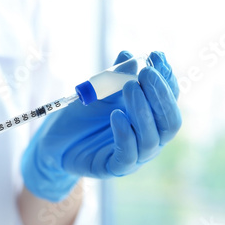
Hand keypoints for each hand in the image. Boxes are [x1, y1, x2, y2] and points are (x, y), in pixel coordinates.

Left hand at [21, 51, 181, 201]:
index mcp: (150, 118)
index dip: (166, 79)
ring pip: (152, 138)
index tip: (157, 56)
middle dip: (160, 95)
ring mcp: (135, 156)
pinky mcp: (116, 168)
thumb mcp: (96, 94)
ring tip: (130, 87)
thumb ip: (113, 78)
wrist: (54, 144)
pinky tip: (116, 115)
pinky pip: (129, 155)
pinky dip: (125, 134)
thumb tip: (130, 56)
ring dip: (143, 110)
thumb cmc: (80, 118)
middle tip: (146, 72)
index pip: (168, 99)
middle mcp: (148, 138)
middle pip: (169, 121)